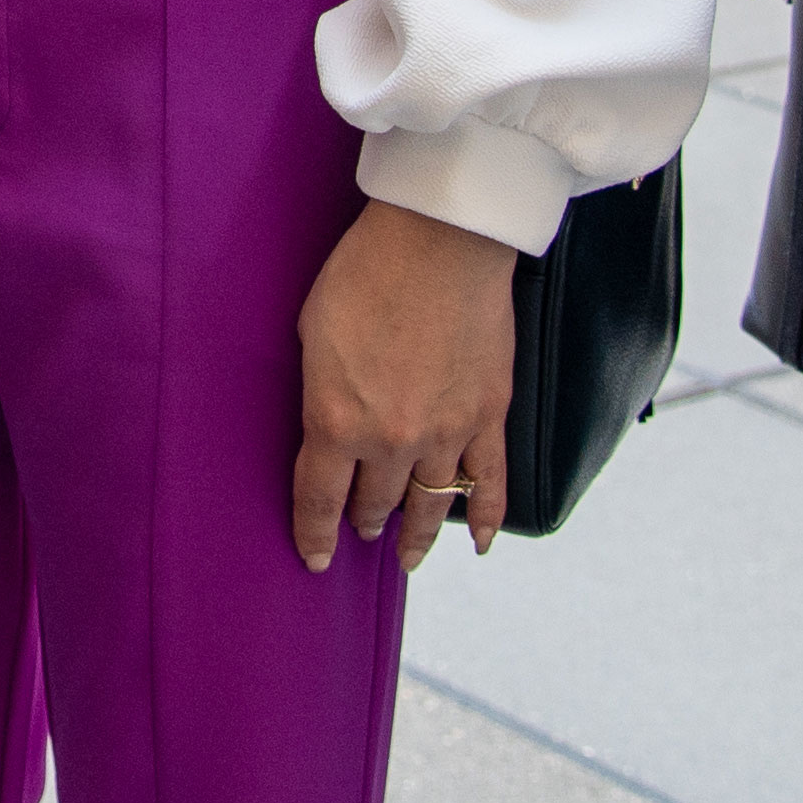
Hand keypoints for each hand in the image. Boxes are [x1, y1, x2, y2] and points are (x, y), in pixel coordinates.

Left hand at [291, 198, 516, 573]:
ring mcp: (445, 433)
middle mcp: (391, 441)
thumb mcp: (312, 332)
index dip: (314, 535)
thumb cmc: (364, 272)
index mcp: (336, 421)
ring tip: (405, 555)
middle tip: (362, 531)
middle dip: (364, 521)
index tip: (315, 559)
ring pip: (428, 503)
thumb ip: (317, 390)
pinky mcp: (488, 417)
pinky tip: (475, 543)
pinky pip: (490, 484)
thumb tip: (323, 422)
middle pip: (375, 503)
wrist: (439, 243)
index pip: (320, 499)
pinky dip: (484, 518)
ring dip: (415, 534)